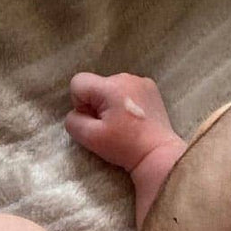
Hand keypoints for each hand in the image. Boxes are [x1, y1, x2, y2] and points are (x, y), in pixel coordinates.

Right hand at [65, 72, 182, 171]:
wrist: (157, 153)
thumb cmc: (124, 146)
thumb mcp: (90, 138)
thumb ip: (74, 122)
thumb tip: (75, 114)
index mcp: (109, 86)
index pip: (78, 82)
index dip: (79, 103)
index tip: (92, 120)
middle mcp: (125, 77)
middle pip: (96, 85)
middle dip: (96, 104)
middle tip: (108, 126)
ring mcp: (140, 81)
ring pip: (111, 88)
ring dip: (110, 103)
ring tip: (122, 123)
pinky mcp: (150, 88)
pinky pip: (127, 90)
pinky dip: (124, 102)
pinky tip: (133, 118)